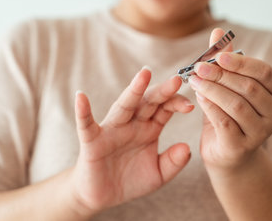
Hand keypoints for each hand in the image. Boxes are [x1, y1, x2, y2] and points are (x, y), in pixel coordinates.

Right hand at [70, 68, 193, 215]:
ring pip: (124, 106)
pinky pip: (86, 124)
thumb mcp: (158, 174)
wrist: (102, 197)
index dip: (177, 104)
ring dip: (134, 90)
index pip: (165, 109)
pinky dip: (83, 111)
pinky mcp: (92, 141)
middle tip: (176, 80)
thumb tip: (187, 148)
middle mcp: (132, 124)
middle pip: (148, 102)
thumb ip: (173, 162)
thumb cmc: (130, 180)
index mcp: (149, 128)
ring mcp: (112, 129)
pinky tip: (81, 97)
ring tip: (144, 74)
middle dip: (162, 91)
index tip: (190, 105)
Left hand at [191, 28, 271, 172]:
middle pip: (249, 88)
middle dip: (221, 75)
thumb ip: (225, 61)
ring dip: (212, 89)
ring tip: (194, 81)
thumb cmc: (229, 114)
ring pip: (236, 105)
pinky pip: (225, 122)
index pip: (265, 72)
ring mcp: (261, 133)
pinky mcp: (242, 146)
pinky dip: (210, 107)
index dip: (242, 62)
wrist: (227, 153)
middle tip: (199, 67)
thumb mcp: (228, 86)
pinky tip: (198, 97)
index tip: (219, 56)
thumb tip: (218, 31)